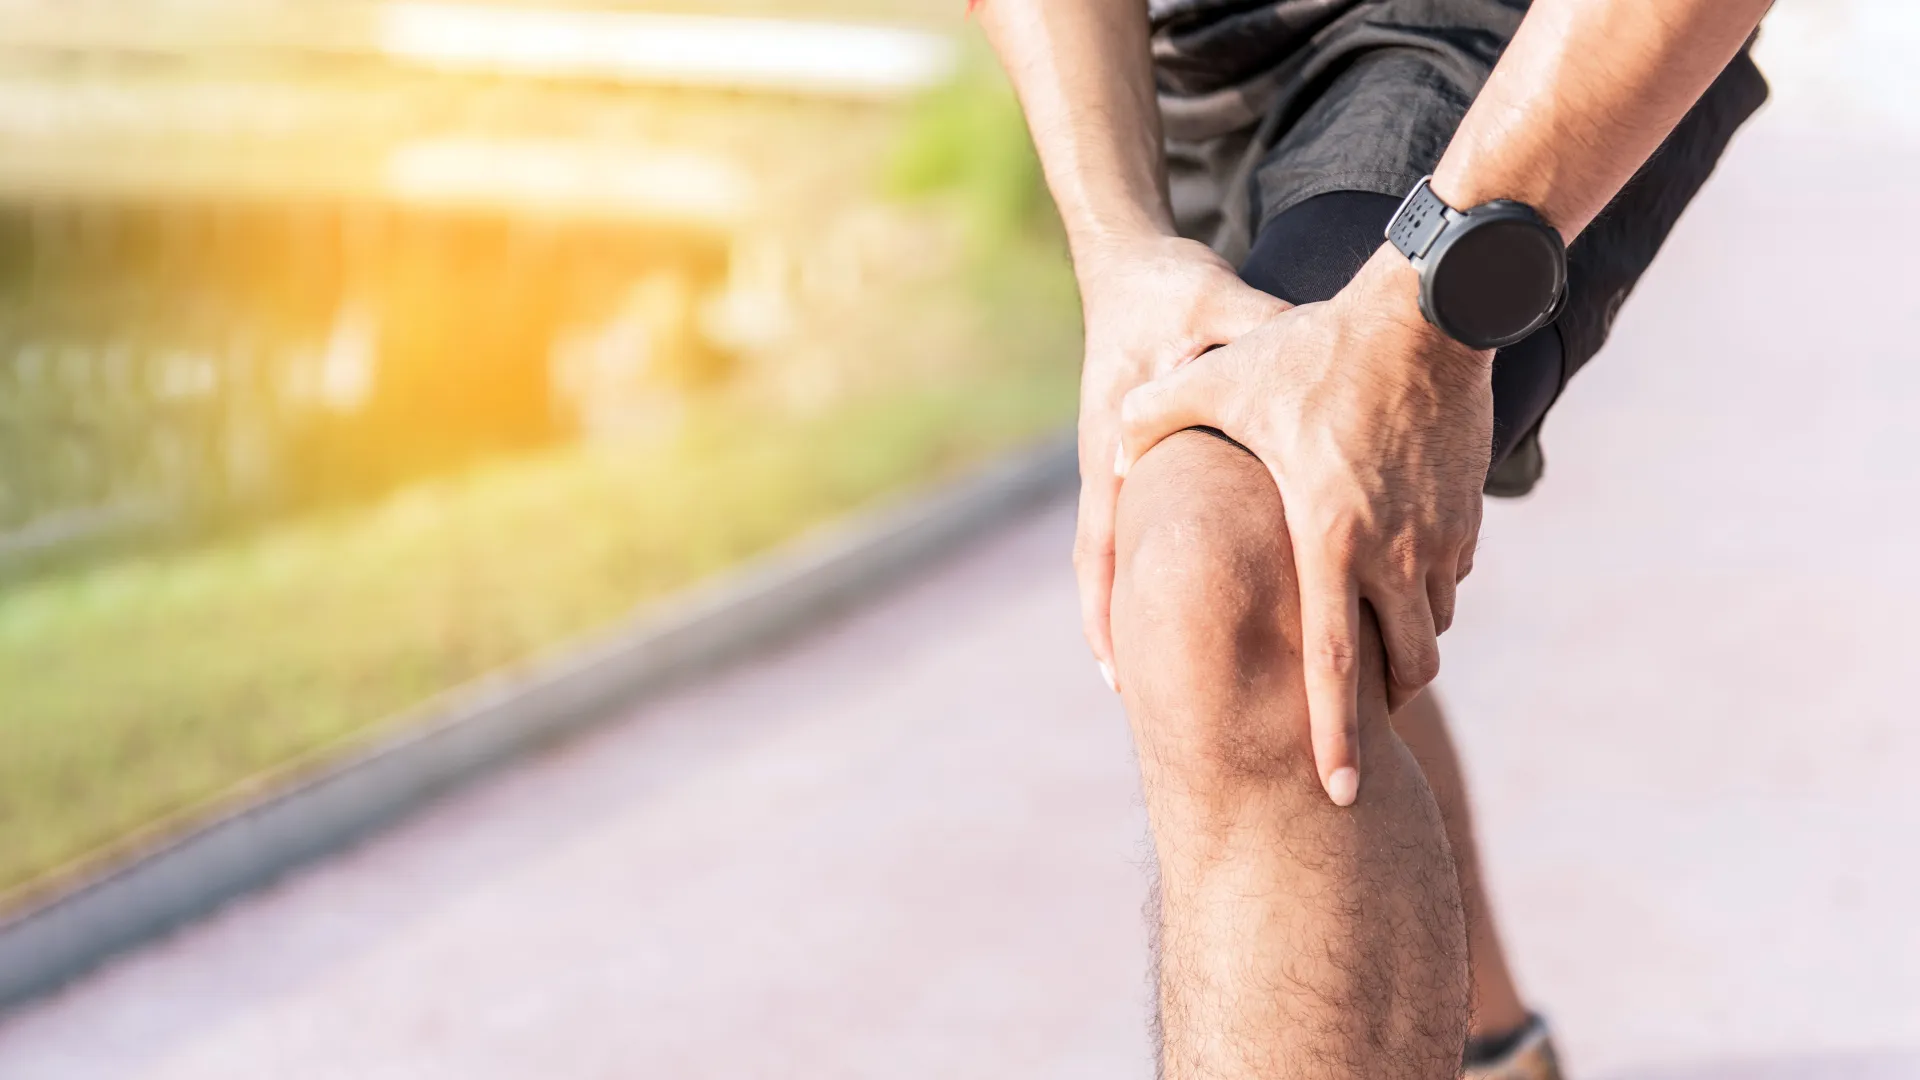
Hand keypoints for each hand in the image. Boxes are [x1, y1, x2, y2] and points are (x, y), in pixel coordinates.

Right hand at [1071, 231, 1290, 688]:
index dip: (1107, 614)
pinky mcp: (1153, 464)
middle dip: (1127, 635)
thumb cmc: (1170, 292)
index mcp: (1118, 448)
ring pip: (1134, 558)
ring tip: (1185, 677)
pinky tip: (1221, 605)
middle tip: (1152, 704)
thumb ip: (1257, 340)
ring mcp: (1131, 470)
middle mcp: (1118, 471)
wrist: (1134, 265)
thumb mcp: (1217, 311)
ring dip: (1149, 611)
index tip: (1120, 676)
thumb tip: (1298, 358)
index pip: (1101, 547)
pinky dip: (1174, 573)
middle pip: (1112, 572)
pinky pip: (1160, 530)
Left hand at [1114, 245, 1491, 805]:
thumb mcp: (1221, 379)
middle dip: (1379, 701)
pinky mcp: (1470, 515)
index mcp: (1330, 539)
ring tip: (1368, 641)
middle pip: (1402, 666)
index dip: (1333, 736)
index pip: (1334, 664)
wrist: (1430, 311)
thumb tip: (1104, 446)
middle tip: (1355, 715)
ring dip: (1404, 644)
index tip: (1340, 791)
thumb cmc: (1317, 350)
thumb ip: (1154, 417)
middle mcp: (1394, 551)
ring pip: (1431, 625)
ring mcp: (1442, 536)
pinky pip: (1449, 578)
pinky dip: (1424, 592)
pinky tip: (1393, 567)